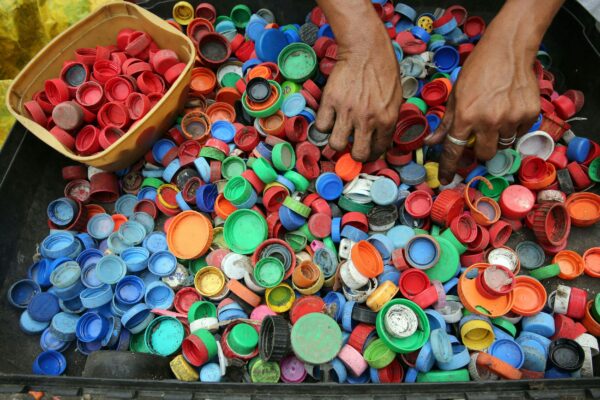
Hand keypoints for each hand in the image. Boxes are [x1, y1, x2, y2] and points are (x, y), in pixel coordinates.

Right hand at [315, 31, 402, 161]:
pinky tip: (330, 118)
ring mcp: (347, 111)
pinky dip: (325, 125)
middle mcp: (367, 119)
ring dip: (338, 141)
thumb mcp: (396, 98)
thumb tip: (379, 138)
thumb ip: (388, 120)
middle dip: (355, 153)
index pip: (379, 149)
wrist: (366, 49)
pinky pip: (322, 126)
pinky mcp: (330, 101)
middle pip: (357, 154)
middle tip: (353, 145)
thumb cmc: (384, 70)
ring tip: (340, 132)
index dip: (372, 152)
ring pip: (336, 144)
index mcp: (387, 119)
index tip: (368, 150)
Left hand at [424, 36, 539, 184]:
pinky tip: (510, 110)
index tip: (446, 179)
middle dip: (480, 151)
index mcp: (466, 116)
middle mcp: (489, 121)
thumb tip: (431, 142)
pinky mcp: (529, 114)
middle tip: (480, 137)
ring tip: (496, 116)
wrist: (508, 50)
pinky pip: (520, 133)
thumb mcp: (456, 95)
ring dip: (497, 138)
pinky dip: (514, 128)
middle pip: (484, 155)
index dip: (449, 167)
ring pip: (503, 146)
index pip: (454, 150)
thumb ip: (446, 122)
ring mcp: (511, 118)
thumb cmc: (478, 70)